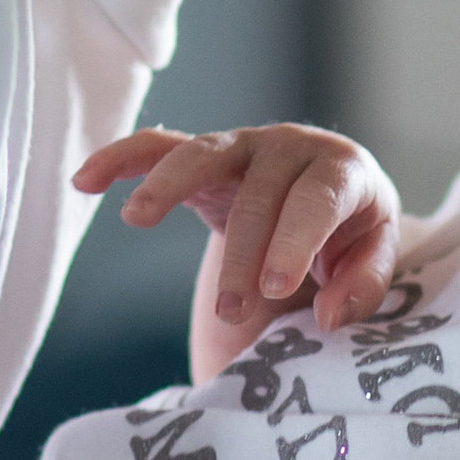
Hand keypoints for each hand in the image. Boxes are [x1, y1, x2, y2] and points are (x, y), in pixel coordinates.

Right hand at [74, 123, 399, 331]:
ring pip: (204, 154)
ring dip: (170, 186)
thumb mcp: (375, 258)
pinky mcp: (208, 156)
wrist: (337, 200)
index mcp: (343, 171)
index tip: (276, 284)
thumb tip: (328, 313)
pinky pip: (160, 146)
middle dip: (242, 253)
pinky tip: (85, 179)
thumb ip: (363, 285)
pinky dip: (122, 157)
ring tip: (136, 218)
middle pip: (260, 194)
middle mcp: (292, 148)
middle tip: (230, 310)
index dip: (296, 239)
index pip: (317, 200)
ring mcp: (246, 146)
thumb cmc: (355, 234)